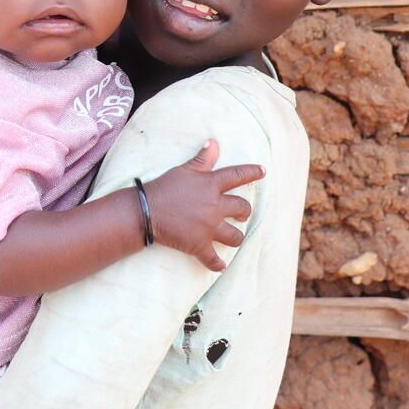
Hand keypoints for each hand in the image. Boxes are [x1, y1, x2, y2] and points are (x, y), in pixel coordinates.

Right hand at [142, 140, 263, 270]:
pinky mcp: (199, 245)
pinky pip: (213, 259)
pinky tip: (221, 266)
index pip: (238, 176)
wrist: (146, 211)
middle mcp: (215, 207)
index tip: (262, 171)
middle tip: (242, 214)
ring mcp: (209, 228)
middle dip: (245, 211)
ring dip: (236, 237)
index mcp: (211, 186)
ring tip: (234, 236)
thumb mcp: (184, 170)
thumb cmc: (164, 187)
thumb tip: (214, 143)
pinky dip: (217, 264)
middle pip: (242, 208)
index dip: (252, 172)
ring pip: (235, 236)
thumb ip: (202, 159)